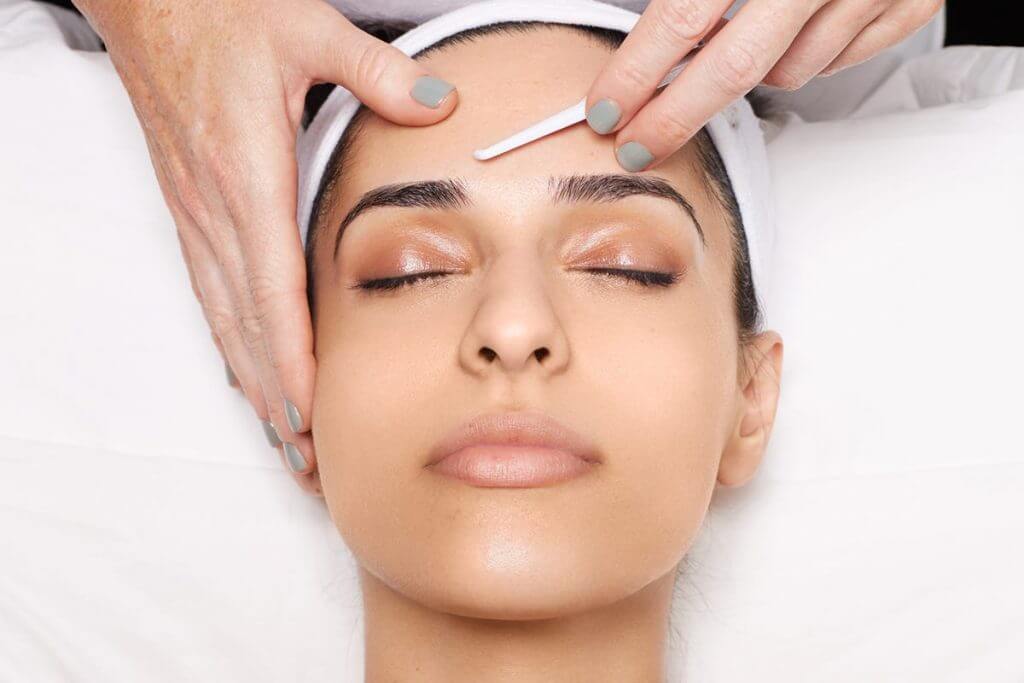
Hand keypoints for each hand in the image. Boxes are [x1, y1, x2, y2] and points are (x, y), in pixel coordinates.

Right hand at [73, 0, 457, 493]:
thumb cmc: (221, 13)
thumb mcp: (307, 29)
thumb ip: (375, 71)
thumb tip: (440, 102)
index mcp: (248, 173)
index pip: (271, 286)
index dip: (291, 357)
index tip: (312, 412)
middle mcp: (216, 207)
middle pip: (247, 325)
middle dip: (278, 398)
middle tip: (309, 460)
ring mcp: (197, 213)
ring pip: (225, 320)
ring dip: (253, 386)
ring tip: (284, 443)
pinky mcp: (190, 210)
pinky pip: (211, 294)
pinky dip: (231, 347)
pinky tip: (248, 379)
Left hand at [584, 0, 942, 170]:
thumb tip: (639, 37)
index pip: (684, 17)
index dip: (638, 70)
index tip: (607, 108)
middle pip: (733, 68)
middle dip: (674, 116)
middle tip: (638, 146)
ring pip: (787, 71)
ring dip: (756, 66)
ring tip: (755, 29)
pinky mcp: (910, 4)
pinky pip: (836, 62)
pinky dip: (809, 52)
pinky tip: (804, 22)